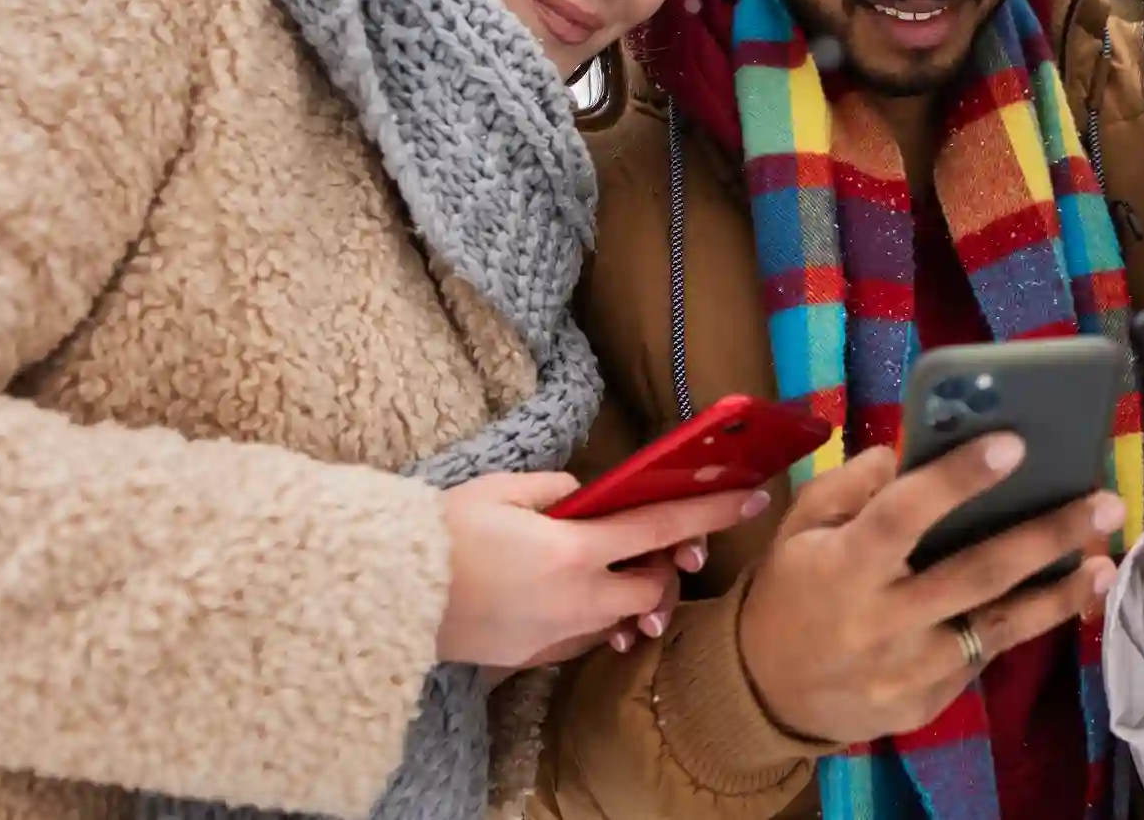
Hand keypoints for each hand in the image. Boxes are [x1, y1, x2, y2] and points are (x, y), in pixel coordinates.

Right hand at [436, 472, 766, 669]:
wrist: (391, 595)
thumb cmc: (443, 533)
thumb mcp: (503, 489)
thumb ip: (558, 489)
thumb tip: (588, 496)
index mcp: (575, 550)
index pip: (662, 525)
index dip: (712, 510)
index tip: (752, 498)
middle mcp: (579, 598)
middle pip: (656, 583)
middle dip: (671, 562)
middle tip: (668, 540)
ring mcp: (560, 633)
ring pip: (626, 615)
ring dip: (636, 592)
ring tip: (625, 568)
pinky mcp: (539, 655)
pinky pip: (590, 636)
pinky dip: (600, 616)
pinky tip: (589, 598)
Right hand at [738, 437, 1123, 744]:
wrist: (768, 691)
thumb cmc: (793, 588)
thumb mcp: (798, 527)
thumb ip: (848, 486)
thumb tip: (905, 450)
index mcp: (843, 566)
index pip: (904, 514)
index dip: (957, 479)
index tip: (1015, 443)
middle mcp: (880, 620)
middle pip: (975, 574)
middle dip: (1045, 535)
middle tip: (1103, 501)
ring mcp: (907, 670)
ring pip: (998, 627)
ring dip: (1059, 593)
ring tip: (1104, 560)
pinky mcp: (927, 703)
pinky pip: (983, 657)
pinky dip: (1025, 625)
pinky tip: (1063, 596)